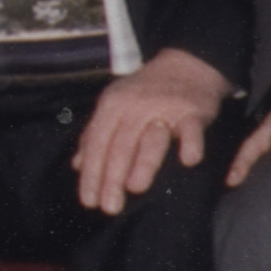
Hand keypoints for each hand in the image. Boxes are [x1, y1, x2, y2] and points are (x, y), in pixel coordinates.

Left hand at [68, 51, 230, 215]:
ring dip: (143, 164)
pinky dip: (191, 144)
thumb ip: (96, 133)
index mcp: (112, 105)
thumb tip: (77, 165)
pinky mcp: (193, 111)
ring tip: (135, 189)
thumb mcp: (115, 104)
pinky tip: (189, 161)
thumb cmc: (146, 91)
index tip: (89, 201)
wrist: (187, 63)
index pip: (97, 143)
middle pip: (120, 146)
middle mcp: (135, 105)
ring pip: (152, 140)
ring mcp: (165, 107)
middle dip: (112, 178)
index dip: (91, 174)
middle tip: (109, 207)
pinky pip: (192, 129)